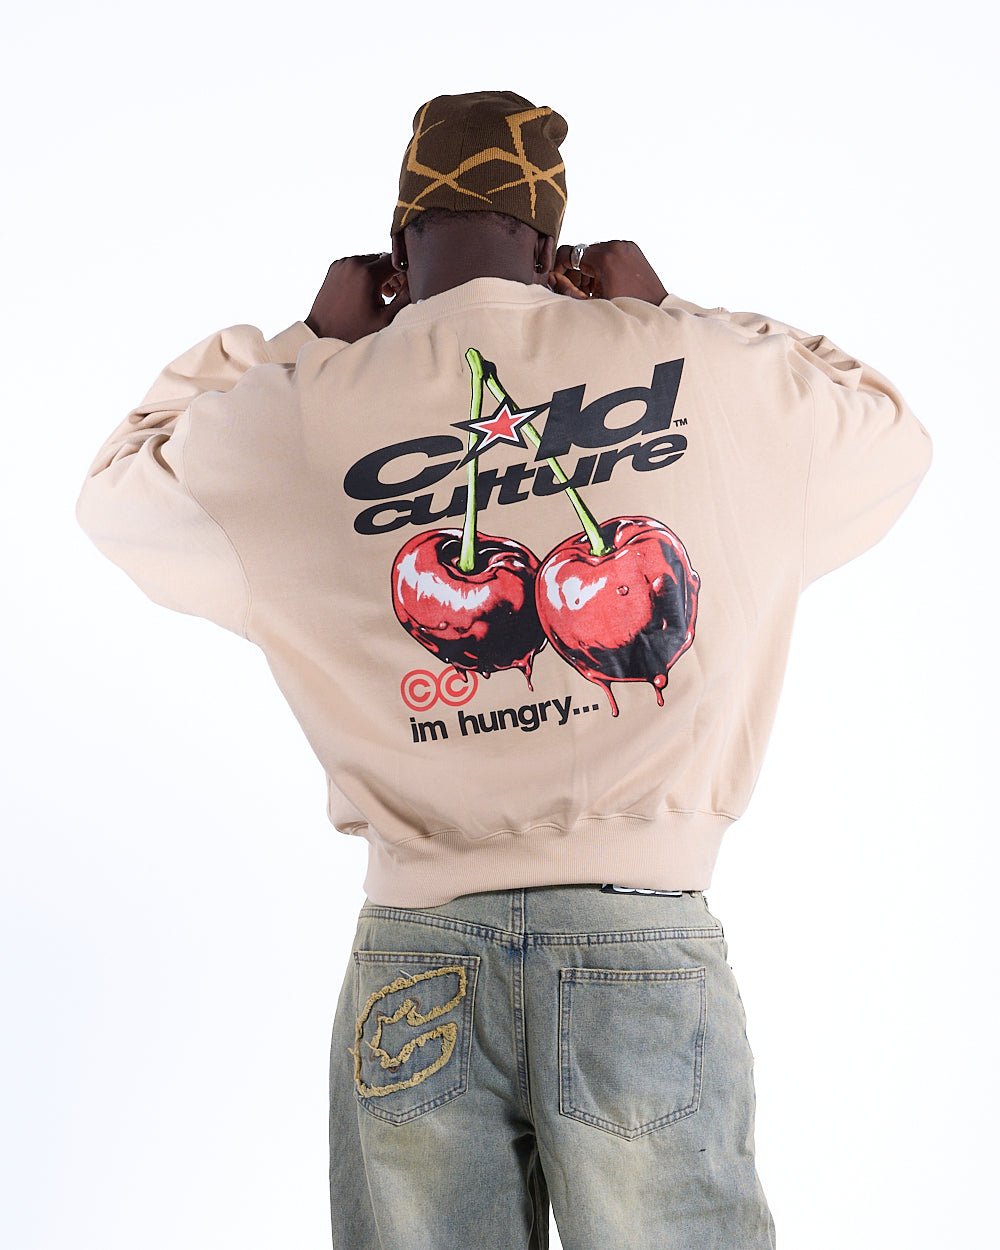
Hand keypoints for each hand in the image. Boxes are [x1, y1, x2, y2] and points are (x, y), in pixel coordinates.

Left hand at [305, 253, 409, 341]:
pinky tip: (366, 292)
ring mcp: (342, 263)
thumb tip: (417, 285)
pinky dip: (365, 274)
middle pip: (384, 259)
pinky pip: (357, 264)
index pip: (396, 261)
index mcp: (367, 272)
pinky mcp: (335, 267)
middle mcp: (353, 262)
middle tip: (394, 294)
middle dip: (392, 274)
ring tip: (381, 296)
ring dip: (379, 274)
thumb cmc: (353, 331)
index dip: (405, 273)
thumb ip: (405, 300)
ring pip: (370, 261)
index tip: (405, 288)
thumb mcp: (385, 320)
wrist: (322, 335)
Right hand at [547, 240, 667, 304]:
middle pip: (583, 254)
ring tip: (599, 290)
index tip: (560, 279)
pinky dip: (606, 266)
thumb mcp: (591, 303)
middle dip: (579, 272)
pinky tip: (609, 284)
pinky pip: (612, 254)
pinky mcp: (634, 250)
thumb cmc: (624, 312)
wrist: (654, 313)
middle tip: (584, 291)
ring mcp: (627, 246)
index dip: (560, 267)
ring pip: (597, 254)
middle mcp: (616, 246)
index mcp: (605, 257)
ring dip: (593, 270)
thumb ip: (568, 290)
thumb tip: (551, 278)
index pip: (570, 253)